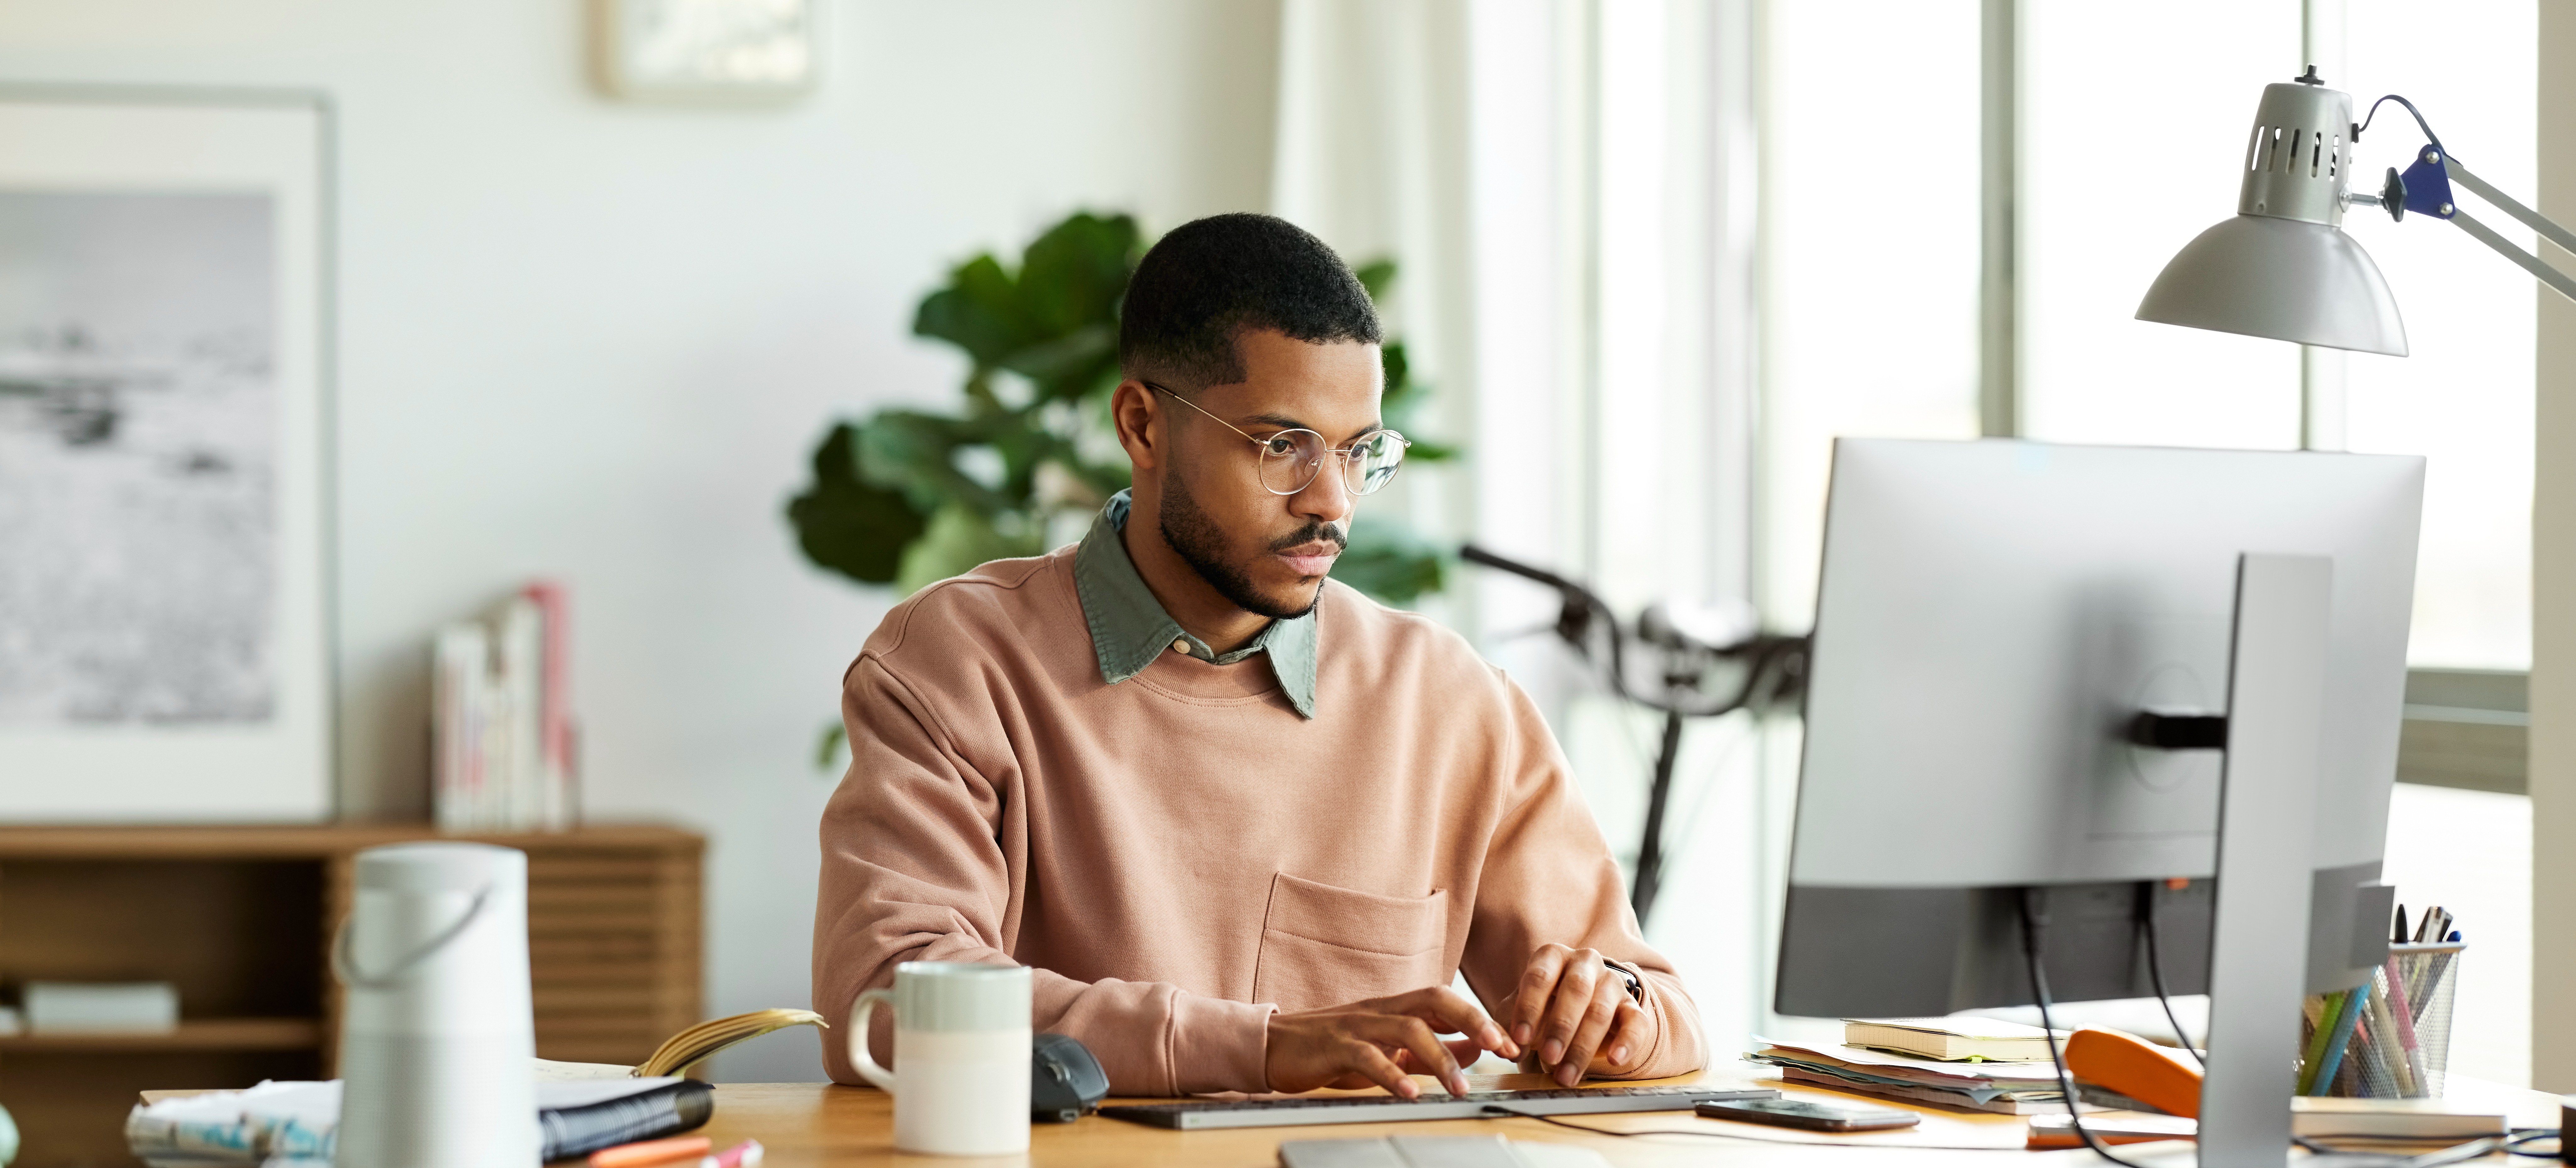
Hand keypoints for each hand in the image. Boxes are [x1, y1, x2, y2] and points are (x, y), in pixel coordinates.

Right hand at [1265, 986, 1519, 1098]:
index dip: (1481, 1018)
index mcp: (1394, 1007)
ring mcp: (1358, 1025)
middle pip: (1435, 999)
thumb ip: (1429, 1049)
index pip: (1446, 1001)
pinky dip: (1392, 1075)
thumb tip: (1475, 1050)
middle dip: (1472, 1020)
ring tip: (1459, 1087)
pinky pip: (1369, 1057)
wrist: (1274, 1045)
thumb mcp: (1386, 1048)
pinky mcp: (1336, 1046)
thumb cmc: (1332, 1049)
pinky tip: (1409, 1093)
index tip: (1511, 1042)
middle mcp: (1381, 1008)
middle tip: (1501, 1046)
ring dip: (1440, 1058)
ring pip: (1408, 1028)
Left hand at [1509, 943, 1644, 1085]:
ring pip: (1601, 1010)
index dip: (1528, 1008)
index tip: (1519, 1040)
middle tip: (1548, 1057)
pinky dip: (1627, 1042)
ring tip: (1566, 1075)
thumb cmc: (1543, 1005)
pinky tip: (1614, 1060)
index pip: (1540, 977)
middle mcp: (1585, 962)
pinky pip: (1636, 1022)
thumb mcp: (1521, 1009)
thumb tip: (1506, 1049)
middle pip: (1576, 990)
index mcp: (1552, 956)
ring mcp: (1611, 982)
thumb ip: (1507, 1027)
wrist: (1581, 1004)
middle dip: (1561, 1026)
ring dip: (1583, 1046)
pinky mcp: (1632, 1006)